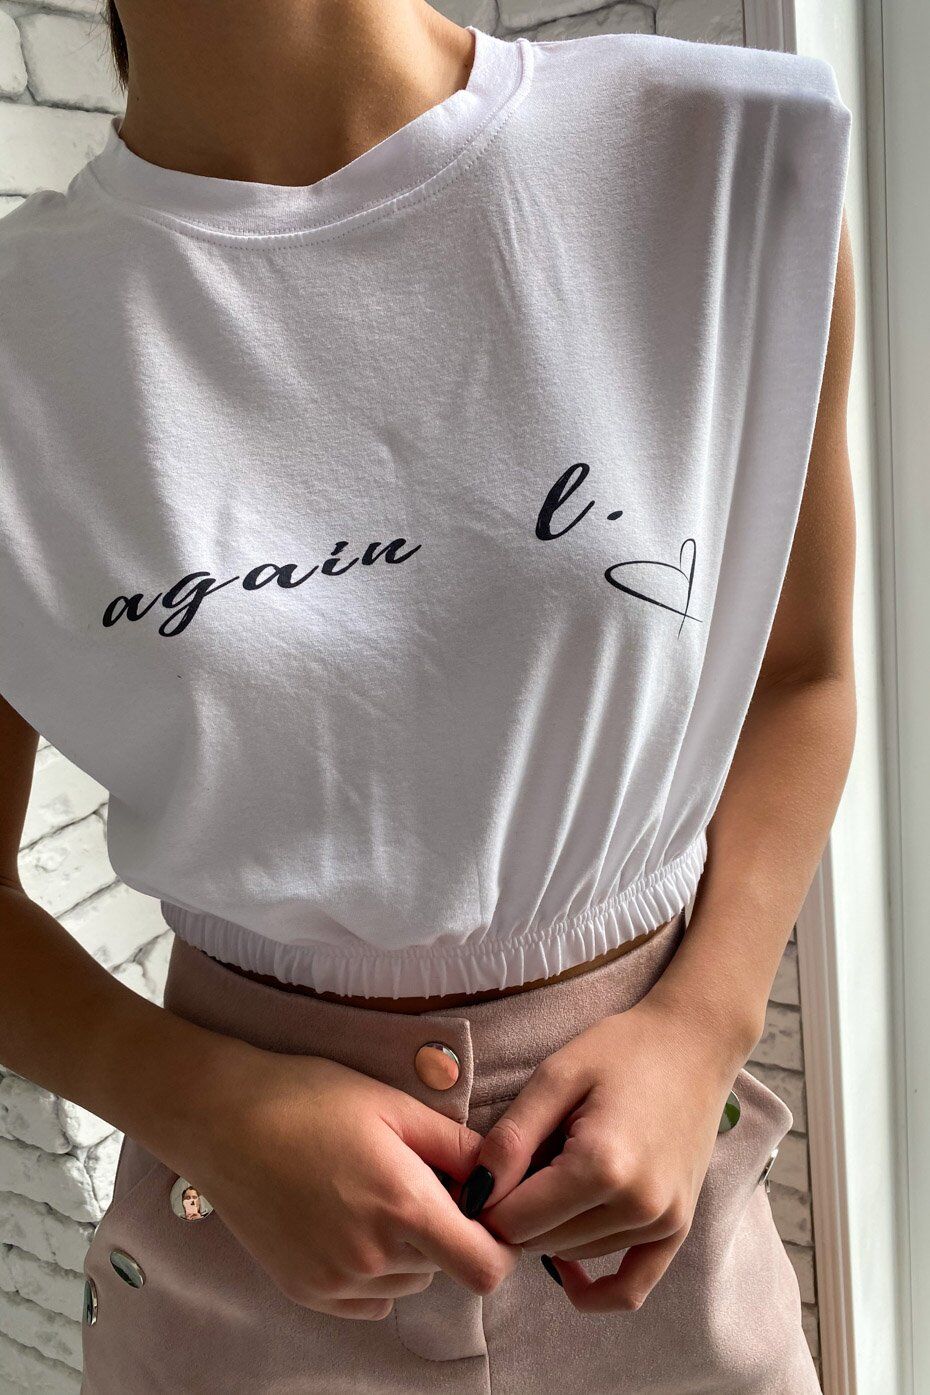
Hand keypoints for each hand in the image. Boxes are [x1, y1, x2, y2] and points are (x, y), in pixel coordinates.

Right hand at [176, 1039, 520, 1320]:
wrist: (224, 1121)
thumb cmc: (310, 1099)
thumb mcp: (393, 1106)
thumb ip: (455, 1145)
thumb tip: (498, 1170)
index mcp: (404, 1206)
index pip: (485, 1267)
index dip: (498, 1245)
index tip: (485, 1213)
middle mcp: (374, 1256)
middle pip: (445, 1266)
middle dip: (445, 1230)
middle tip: (412, 1179)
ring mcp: (337, 1280)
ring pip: (408, 1281)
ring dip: (409, 1249)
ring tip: (371, 1193)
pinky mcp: (307, 1291)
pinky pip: (369, 1298)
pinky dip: (375, 1270)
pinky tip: (348, 1220)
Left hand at [459, 994, 744, 1312]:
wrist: (694, 1043)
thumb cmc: (621, 1050)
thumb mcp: (556, 1075)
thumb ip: (512, 1138)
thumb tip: (476, 1194)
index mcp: (601, 1164)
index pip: (515, 1221)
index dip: (487, 1199)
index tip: (484, 1171)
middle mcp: (637, 1204)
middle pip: (541, 1242)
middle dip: (516, 1212)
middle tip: (520, 1165)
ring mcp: (663, 1221)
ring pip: (574, 1256)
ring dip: (551, 1230)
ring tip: (555, 1173)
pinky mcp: (677, 1228)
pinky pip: (630, 1287)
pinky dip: (593, 1289)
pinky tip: (565, 1271)